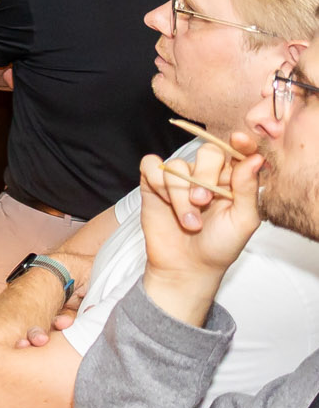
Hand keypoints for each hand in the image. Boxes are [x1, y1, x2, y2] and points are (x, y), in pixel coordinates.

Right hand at [137, 142, 261, 324]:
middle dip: (205, 176)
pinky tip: (165, 203)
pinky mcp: (153, 184)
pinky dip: (158, 184)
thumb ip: (248, 189)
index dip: (240, 143)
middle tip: (203, 201)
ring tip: (188, 220)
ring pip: (177, 165)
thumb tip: (255, 159)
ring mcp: (179, 178)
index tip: (239, 140)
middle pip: (207, 152)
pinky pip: (151, 166)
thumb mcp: (243, 221)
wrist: (186, 266)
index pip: (238, 152)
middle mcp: (206, 175)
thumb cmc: (219, 246)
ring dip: (181, 194)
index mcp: (233, 181)